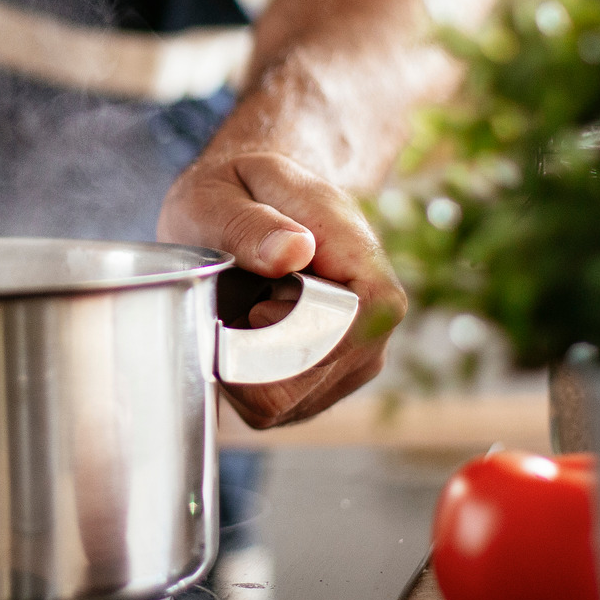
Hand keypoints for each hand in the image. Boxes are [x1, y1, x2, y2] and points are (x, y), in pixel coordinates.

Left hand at [158, 152, 405, 427]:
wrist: (252, 204)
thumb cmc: (240, 192)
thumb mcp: (227, 191)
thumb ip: (253, 223)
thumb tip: (292, 251)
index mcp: (368, 274)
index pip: (347, 332)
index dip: (284, 331)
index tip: (253, 305)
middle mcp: (372, 331)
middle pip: (302, 381)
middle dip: (248, 353)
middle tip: (236, 301)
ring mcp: (349, 366)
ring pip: (279, 402)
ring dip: (239, 364)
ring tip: (242, 310)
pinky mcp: (318, 390)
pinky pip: (267, 407)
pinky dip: (237, 376)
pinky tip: (242, 335)